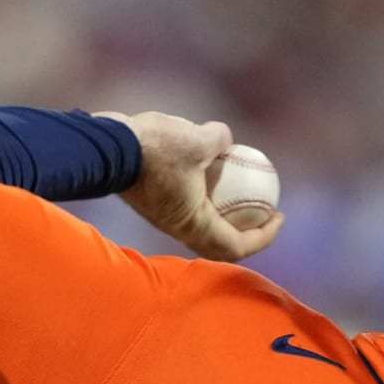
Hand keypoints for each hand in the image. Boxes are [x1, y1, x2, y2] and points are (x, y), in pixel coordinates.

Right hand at [94, 111, 284, 261]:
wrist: (104, 146)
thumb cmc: (152, 149)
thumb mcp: (197, 139)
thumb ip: (219, 138)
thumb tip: (227, 138)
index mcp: (195, 224)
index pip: (236, 246)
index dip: (264, 236)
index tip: (278, 216)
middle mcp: (179, 227)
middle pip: (220, 242)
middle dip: (246, 231)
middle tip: (264, 210)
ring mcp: (164, 216)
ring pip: (202, 223)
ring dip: (224, 211)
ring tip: (240, 187)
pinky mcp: (153, 201)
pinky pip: (186, 204)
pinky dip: (204, 193)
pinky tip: (210, 166)